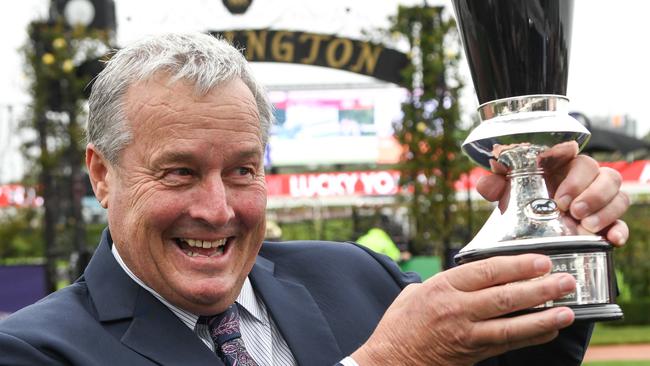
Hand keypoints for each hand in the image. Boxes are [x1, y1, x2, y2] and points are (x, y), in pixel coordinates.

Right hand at [352, 254, 575, 365]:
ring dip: (543, 316)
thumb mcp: (416, 292)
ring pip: (511, 325)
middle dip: (539, 288)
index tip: (541, 261)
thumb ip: (445, 282)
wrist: (390, 361)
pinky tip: (549, 329)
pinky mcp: (472, 354)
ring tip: (568, 309)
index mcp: (442, 287)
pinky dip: (531, 336)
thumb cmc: (400, 325)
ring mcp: (466, 334)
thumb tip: (472, 275)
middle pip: (505, 296)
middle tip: (565, 281)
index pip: (486, 272)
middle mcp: (456, 310)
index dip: (517, 265)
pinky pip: (508, 344)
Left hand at [477, 144, 628, 245]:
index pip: (582, 162)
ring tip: (586, 226)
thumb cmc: (521, 199)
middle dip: (593, 195)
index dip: (576, 179)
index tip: (561, 199)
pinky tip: (613, 239)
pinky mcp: (607, 222)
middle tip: (574, 212)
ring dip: (606, 211)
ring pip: (619, 196)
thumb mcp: (507, 192)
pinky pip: (623, 222)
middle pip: (607, 177)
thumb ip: (496, 185)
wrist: (528, 223)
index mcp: (566, 168)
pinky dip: (620, 229)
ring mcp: (600, 202)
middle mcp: (588, 182)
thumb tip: (486, 184)